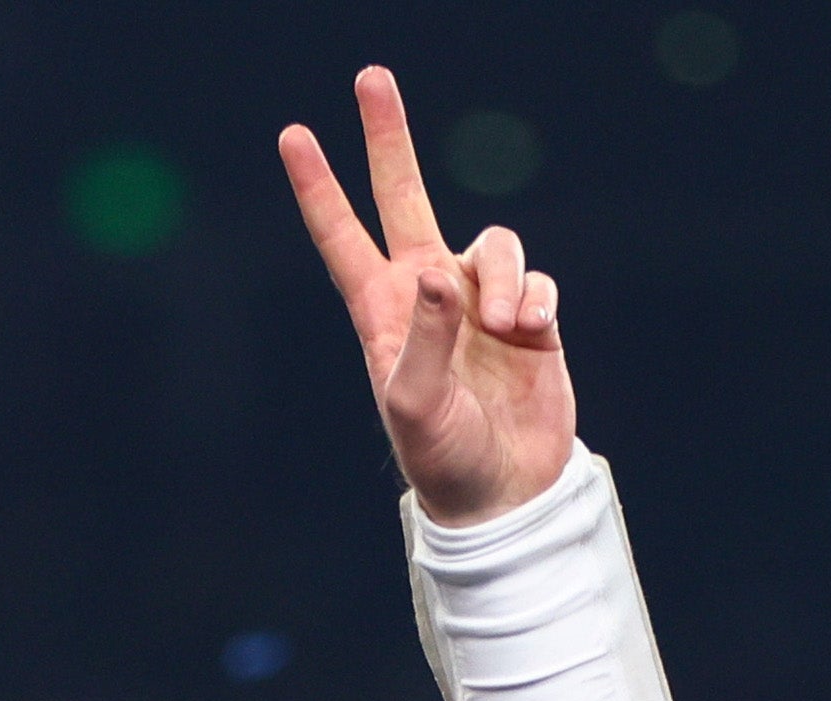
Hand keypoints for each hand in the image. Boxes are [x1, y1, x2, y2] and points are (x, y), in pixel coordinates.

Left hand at [278, 66, 579, 525]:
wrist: (504, 493)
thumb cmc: (444, 458)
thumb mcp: (418, 405)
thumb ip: (425, 337)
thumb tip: (435, 270)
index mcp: (383, 313)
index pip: (343, 238)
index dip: (318, 189)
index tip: (293, 136)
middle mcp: (428, 295)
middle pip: (405, 197)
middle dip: (388, 138)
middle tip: (371, 77)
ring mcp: (479, 303)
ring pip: (496, 244)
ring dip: (506, 280)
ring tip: (507, 329)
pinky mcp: (530, 318)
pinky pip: (538, 282)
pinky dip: (538, 302)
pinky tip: (533, 336)